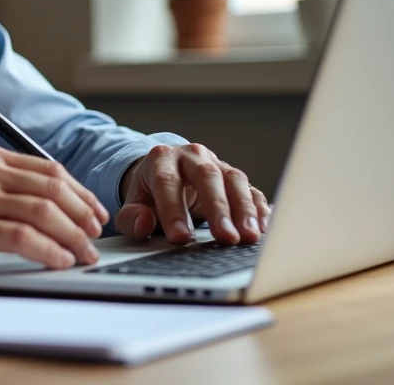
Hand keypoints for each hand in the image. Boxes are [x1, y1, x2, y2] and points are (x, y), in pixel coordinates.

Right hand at [0, 144, 109, 282]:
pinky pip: (23, 237)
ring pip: (44, 212)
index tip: (96, 214)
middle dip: (82, 215)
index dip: (81, 193)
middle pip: (53, 188)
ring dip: (72, 236)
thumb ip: (9, 190)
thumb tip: (62, 209)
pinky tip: (59, 261)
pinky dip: (49, 250)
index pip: (51, 170)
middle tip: (95, 239)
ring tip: (83, 256)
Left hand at [116, 144, 270, 244]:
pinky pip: (251, 189)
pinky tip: (262, 228)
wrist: (167, 176)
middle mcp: (191, 156)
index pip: (167, 183)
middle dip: (217, 208)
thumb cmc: (150, 195)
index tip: (181, 237)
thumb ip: (130, 217)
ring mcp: (216, 164)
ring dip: (244, 209)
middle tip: (225, 238)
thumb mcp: (134, 204)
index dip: (173, 210)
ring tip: (248, 237)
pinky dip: (258, 208)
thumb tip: (143, 223)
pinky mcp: (234, 178)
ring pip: (233, 180)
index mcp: (161, 159)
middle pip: (207, 176)